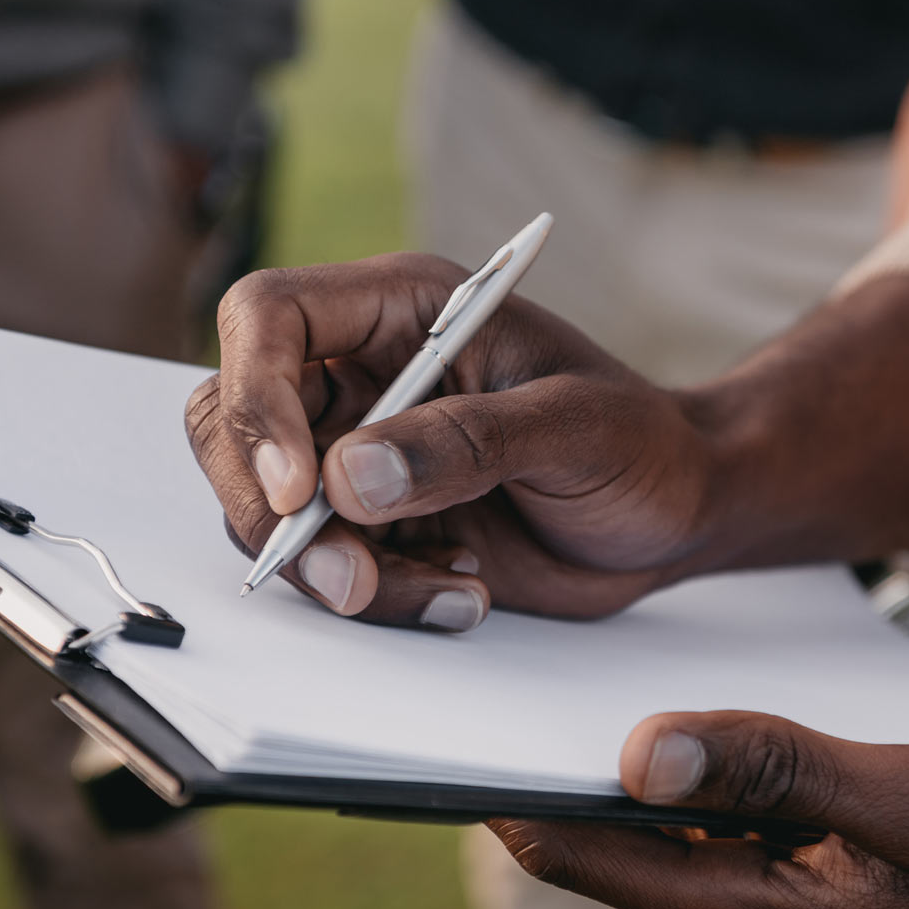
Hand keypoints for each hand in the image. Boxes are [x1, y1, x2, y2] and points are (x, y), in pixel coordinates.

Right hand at [185, 254, 715, 625]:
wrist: (675, 513)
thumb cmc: (642, 443)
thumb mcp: (576, 427)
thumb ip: (468, 442)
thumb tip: (348, 477)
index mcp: (404, 311)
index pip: (268, 317)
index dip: (256, 395)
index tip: (300, 485)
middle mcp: (365, 375)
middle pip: (233, 422)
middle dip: (274, 512)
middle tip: (353, 578)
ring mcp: (363, 453)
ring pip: (268, 509)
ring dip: (336, 569)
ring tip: (456, 586)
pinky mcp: (377, 524)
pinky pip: (324, 565)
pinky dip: (378, 597)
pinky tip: (463, 592)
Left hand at [493, 711, 908, 908]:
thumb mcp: (907, 799)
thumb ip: (772, 769)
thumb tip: (634, 753)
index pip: (581, 854)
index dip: (511, 785)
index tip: (462, 708)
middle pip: (613, 844)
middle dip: (569, 762)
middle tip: (526, 658)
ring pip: (670, 837)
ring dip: (644, 767)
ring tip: (611, 671)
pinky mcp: (812, 902)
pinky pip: (726, 839)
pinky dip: (707, 783)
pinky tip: (720, 724)